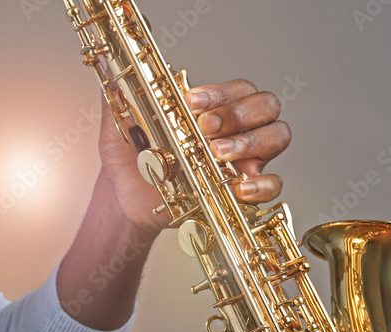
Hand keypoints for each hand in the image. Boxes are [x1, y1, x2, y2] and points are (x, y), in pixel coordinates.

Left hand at [95, 79, 291, 237]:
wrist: (127, 202)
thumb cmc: (131, 161)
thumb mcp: (120, 126)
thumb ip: (120, 96)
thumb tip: (114, 69)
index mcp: (214, 108)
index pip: (237, 88)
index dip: (220, 93)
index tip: (192, 103)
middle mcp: (238, 129)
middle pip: (266, 105)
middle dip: (239, 113)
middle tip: (206, 129)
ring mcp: (247, 159)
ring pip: (277, 136)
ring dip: (250, 143)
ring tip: (218, 154)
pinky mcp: (248, 191)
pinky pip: (274, 184)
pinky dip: (261, 184)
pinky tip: (239, 187)